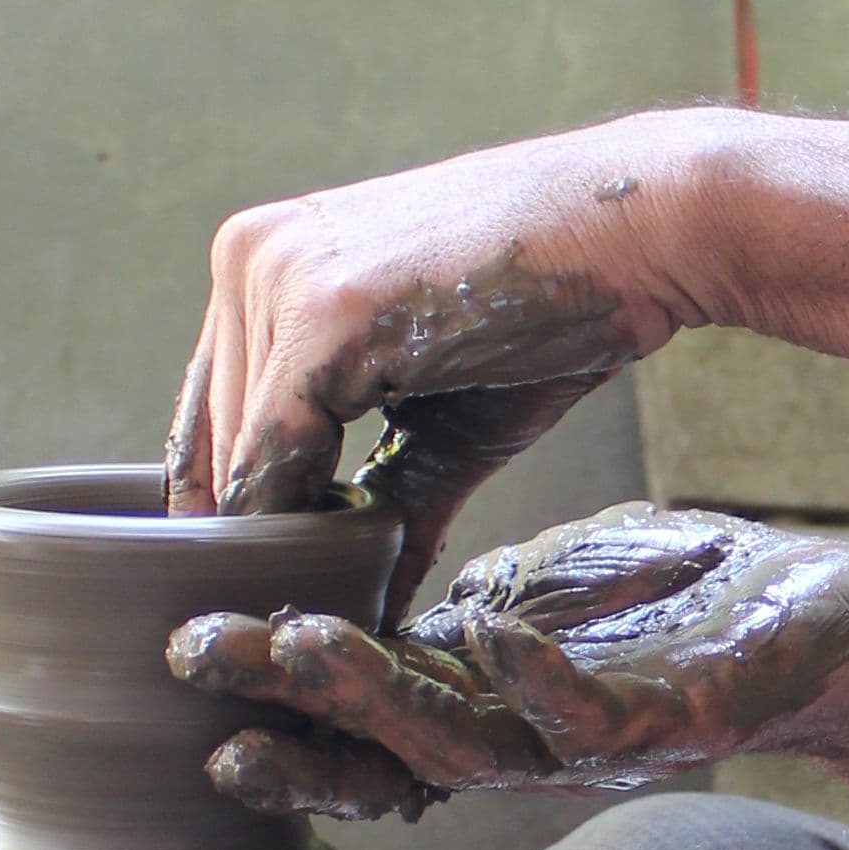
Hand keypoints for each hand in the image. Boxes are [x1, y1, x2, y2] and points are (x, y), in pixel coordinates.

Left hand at [163, 124, 709, 604]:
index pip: (211, 416)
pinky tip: (333, 581)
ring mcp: (276, 277)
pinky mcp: (324, 314)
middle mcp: (247, 258)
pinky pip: (277, 453)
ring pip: (237, 457)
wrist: (638, 224)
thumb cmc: (553, 305)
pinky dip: (294, 528)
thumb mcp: (440, 411)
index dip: (233, 513)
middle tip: (287, 624)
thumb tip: (364, 604)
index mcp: (261, 263)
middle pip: (211, 443)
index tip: (265, 592)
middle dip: (248, 540)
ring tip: (315, 613)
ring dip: (271, 544)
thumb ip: (381, 497)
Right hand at [169, 504, 848, 822]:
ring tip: (301, 641)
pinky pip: (582, 709)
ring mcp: (575, 737)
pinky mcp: (659, 723)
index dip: (250, 663)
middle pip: (361, 734)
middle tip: (188, 657)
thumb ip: (433, 578)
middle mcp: (500, 729)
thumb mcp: (526, 590)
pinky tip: (496, 625)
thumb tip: (317, 517)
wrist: (819, 629)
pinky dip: (535, 676)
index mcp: (459, 688)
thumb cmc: (670, 601)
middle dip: (271, 700)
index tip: (161, 619)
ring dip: (368, 696)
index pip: (329, 693)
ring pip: (446, 737)